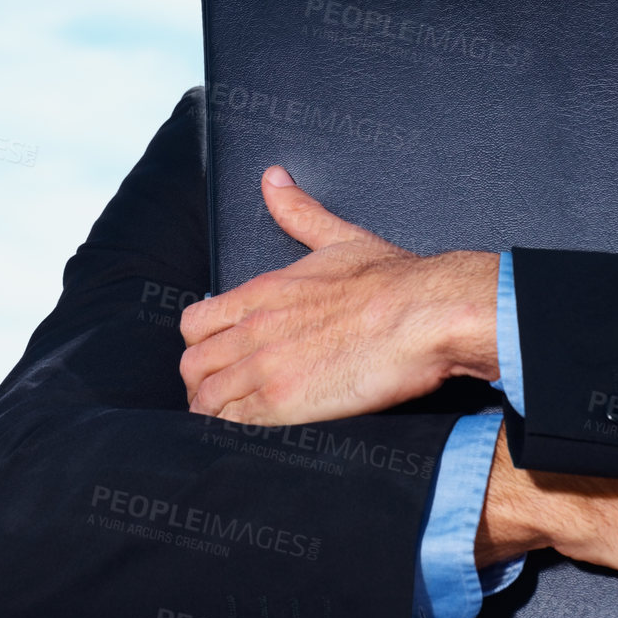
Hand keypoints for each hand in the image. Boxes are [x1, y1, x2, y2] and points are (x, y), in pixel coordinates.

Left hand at [179, 165, 499, 424]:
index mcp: (261, 292)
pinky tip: (251, 437)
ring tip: (235, 422)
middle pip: (192, 365)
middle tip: (222, 397)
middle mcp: (253, 329)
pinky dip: (232, 434)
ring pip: (205, 399)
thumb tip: (274, 180)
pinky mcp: (284, 402)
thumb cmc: (393, 280)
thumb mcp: (337, 237)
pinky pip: (232, 425)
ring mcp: (264, 367)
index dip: (199, 346)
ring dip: (213, 413)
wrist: (425, 313)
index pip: (195, 324)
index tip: (216, 358)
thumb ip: (298, 213)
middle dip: (200, 384)